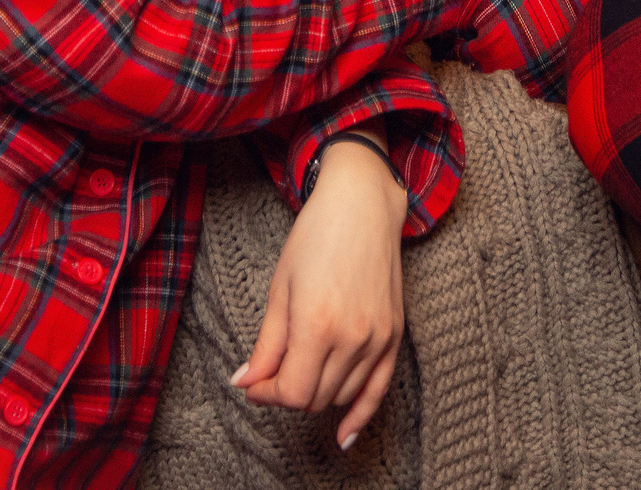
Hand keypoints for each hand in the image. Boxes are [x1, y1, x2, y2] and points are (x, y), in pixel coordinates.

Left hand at [230, 136, 408, 450]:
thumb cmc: (315, 236)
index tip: (252, 382)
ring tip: (298, 371)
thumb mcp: (280, 288)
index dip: (265, 393)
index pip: (290, 391)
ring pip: (340, 395)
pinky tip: (344, 435)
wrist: (362, 205)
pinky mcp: (394, 335)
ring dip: (314, 393)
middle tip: (269, 373)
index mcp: (317, 324)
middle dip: (286, 392)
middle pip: (313, 397)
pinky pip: (378, 391)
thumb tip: (246, 382)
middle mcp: (352, 337)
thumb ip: (266, 344)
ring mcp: (378, 338)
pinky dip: (359, 415)